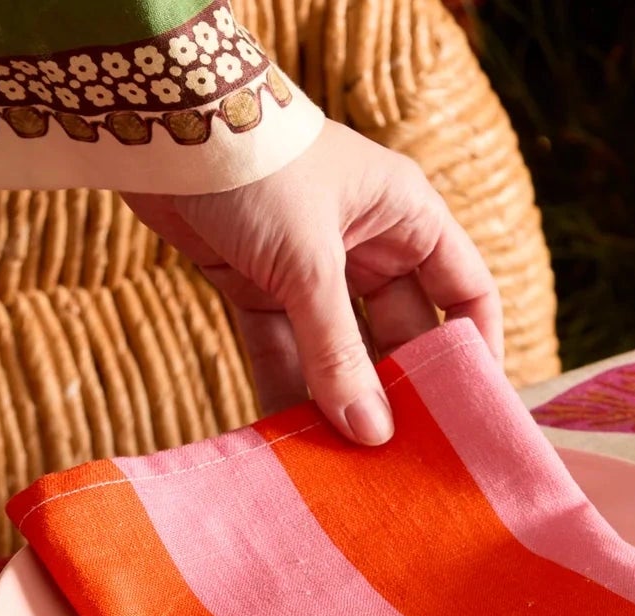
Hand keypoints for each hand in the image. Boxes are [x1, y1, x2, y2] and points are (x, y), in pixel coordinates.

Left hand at [124, 120, 502, 445]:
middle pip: (401, 334)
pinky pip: (283, 350)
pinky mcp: (257, 286)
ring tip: (347, 466)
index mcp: (407, 216)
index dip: (473, 350)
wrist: (161, 130)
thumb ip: (337, 352)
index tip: (472, 415)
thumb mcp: (307, 264)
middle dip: (400, 392)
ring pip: (338, 350)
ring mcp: (311, 269)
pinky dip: (285, 389)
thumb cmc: (256, 169)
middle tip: (402, 461)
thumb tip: (371, 433)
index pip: (465, 291)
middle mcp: (367, 243)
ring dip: (339, 401)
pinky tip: (292, 440)